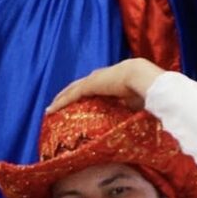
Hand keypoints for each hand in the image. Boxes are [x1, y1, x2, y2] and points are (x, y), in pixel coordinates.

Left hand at [49, 58, 164, 110]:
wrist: (143, 78)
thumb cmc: (146, 89)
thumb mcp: (135, 100)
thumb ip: (129, 107)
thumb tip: (133, 121)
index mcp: (111, 78)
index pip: (93, 86)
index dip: (84, 93)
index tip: (78, 102)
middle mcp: (99, 77)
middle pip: (78, 86)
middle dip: (67, 95)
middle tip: (57, 105)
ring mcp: (93, 80)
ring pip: (71, 91)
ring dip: (60, 99)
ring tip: (50, 109)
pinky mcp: (88, 86)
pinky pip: (70, 96)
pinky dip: (60, 103)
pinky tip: (50, 111)